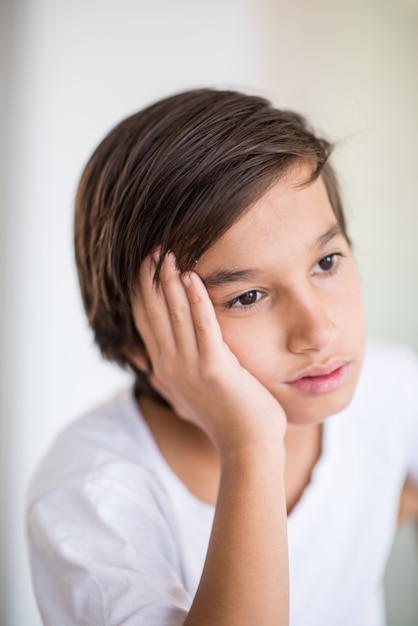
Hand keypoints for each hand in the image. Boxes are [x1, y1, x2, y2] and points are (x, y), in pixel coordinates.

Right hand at [132, 251, 285, 455]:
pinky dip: (196, 299)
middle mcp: (171, 365)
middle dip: (151, 279)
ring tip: (167, 253)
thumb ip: (162, 376)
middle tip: (152, 248)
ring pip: (175, 314)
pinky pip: (203, 325)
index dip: (141, 293)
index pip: (146, 322)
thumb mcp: (184, 396)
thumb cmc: (224, 420)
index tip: (141, 266)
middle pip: (154, 313)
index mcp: (165, 368)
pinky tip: (191, 276)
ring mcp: (190, 367)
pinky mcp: (214, 368)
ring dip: (169, 281)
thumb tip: (140, 362)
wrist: (248, 447)